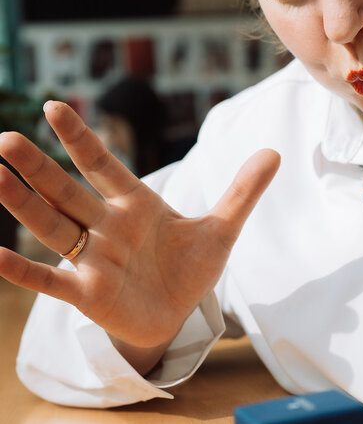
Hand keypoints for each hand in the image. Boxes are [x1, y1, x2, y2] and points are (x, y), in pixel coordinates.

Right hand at [0, 101, 278, 361]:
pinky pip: (49, 280)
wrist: (179, 317)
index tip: (52, 106)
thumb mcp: (222, 229)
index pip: (102, 164)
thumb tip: (275, 152)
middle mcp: (105, 226)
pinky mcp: (87, 294)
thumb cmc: (189, 268)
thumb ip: (242, 191)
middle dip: (37, 166)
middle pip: (66, 191)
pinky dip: (22, 270)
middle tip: (5, 138)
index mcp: (134, 204)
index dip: (80, 138)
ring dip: (23, 204)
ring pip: (52, 226)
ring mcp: (92, 259)